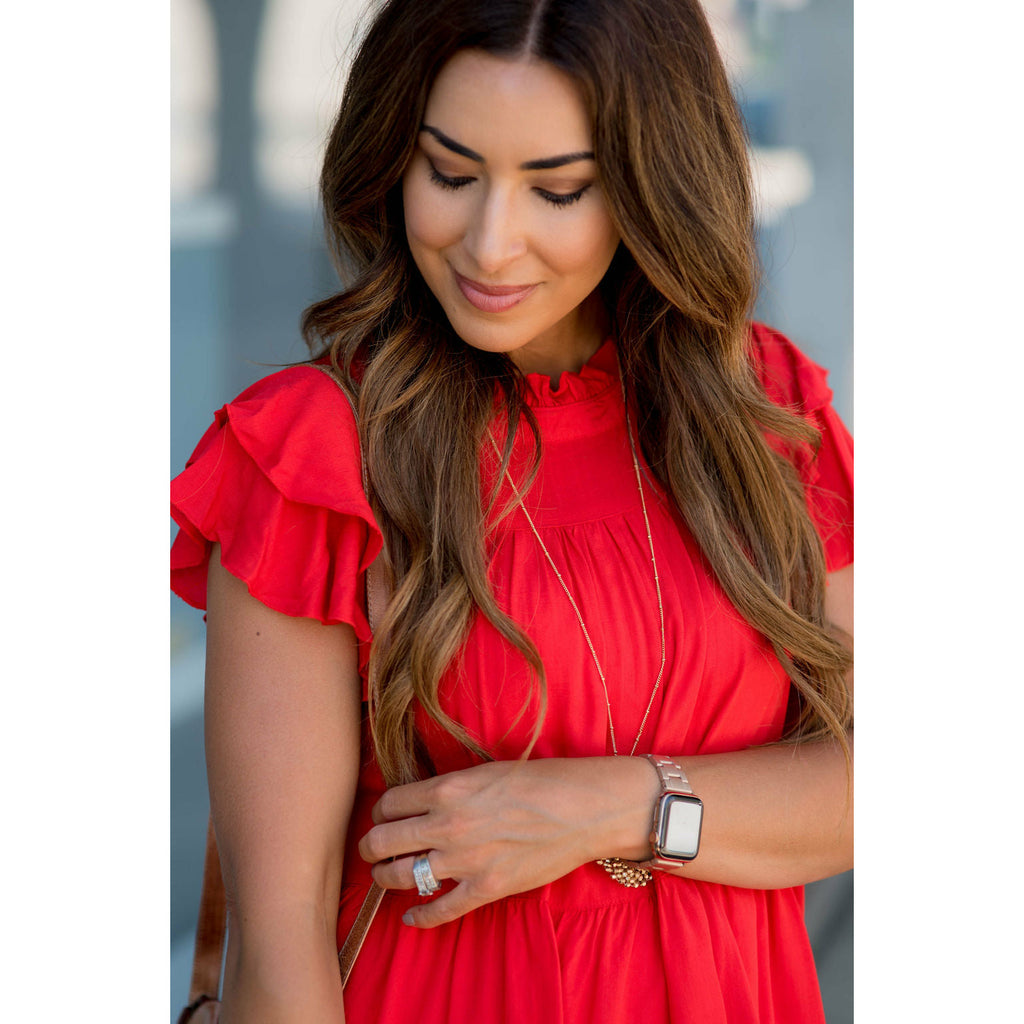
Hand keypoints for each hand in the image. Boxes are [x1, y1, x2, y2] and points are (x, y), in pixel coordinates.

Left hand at [357, 756, 655, 927]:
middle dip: (371, 846)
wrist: (583, 807)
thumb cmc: (541, 780)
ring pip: (400, 875)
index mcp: (447, 789)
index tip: (385, 817)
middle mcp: (447, 824)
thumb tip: (426, 800)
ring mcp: (465, 860)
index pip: (389, 802)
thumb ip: (452, 787)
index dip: (381, 811)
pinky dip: (420, 917)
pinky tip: (412, 917)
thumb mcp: (486, 770)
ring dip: (385, 878)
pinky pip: (439, 910)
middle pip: (382, 840)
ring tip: (386, 876)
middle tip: (373, 848)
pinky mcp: (485, 888)